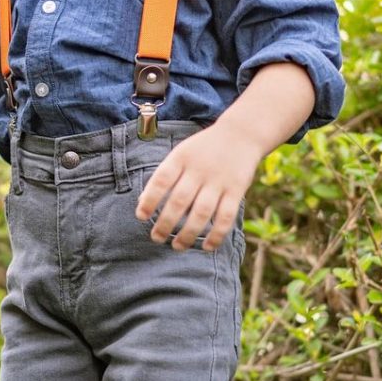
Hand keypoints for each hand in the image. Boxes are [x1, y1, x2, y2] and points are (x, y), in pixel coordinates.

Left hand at [134, 119, 262, 250]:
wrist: (240, 134)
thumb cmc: (203, 149)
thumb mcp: (181, 154)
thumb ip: (164, 175)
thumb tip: (143, 202)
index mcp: (182, 157)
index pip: (162, 180)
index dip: (149, 199)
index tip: (140, 216)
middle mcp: (199, 169)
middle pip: (179, 200)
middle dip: (165, 223)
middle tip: (156, 238)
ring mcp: (219, 180)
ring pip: (201, 212)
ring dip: (188, 233)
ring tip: (177, 246)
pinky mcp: (237, 190)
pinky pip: (226, 216)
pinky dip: (216, 234)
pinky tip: (206, 246)